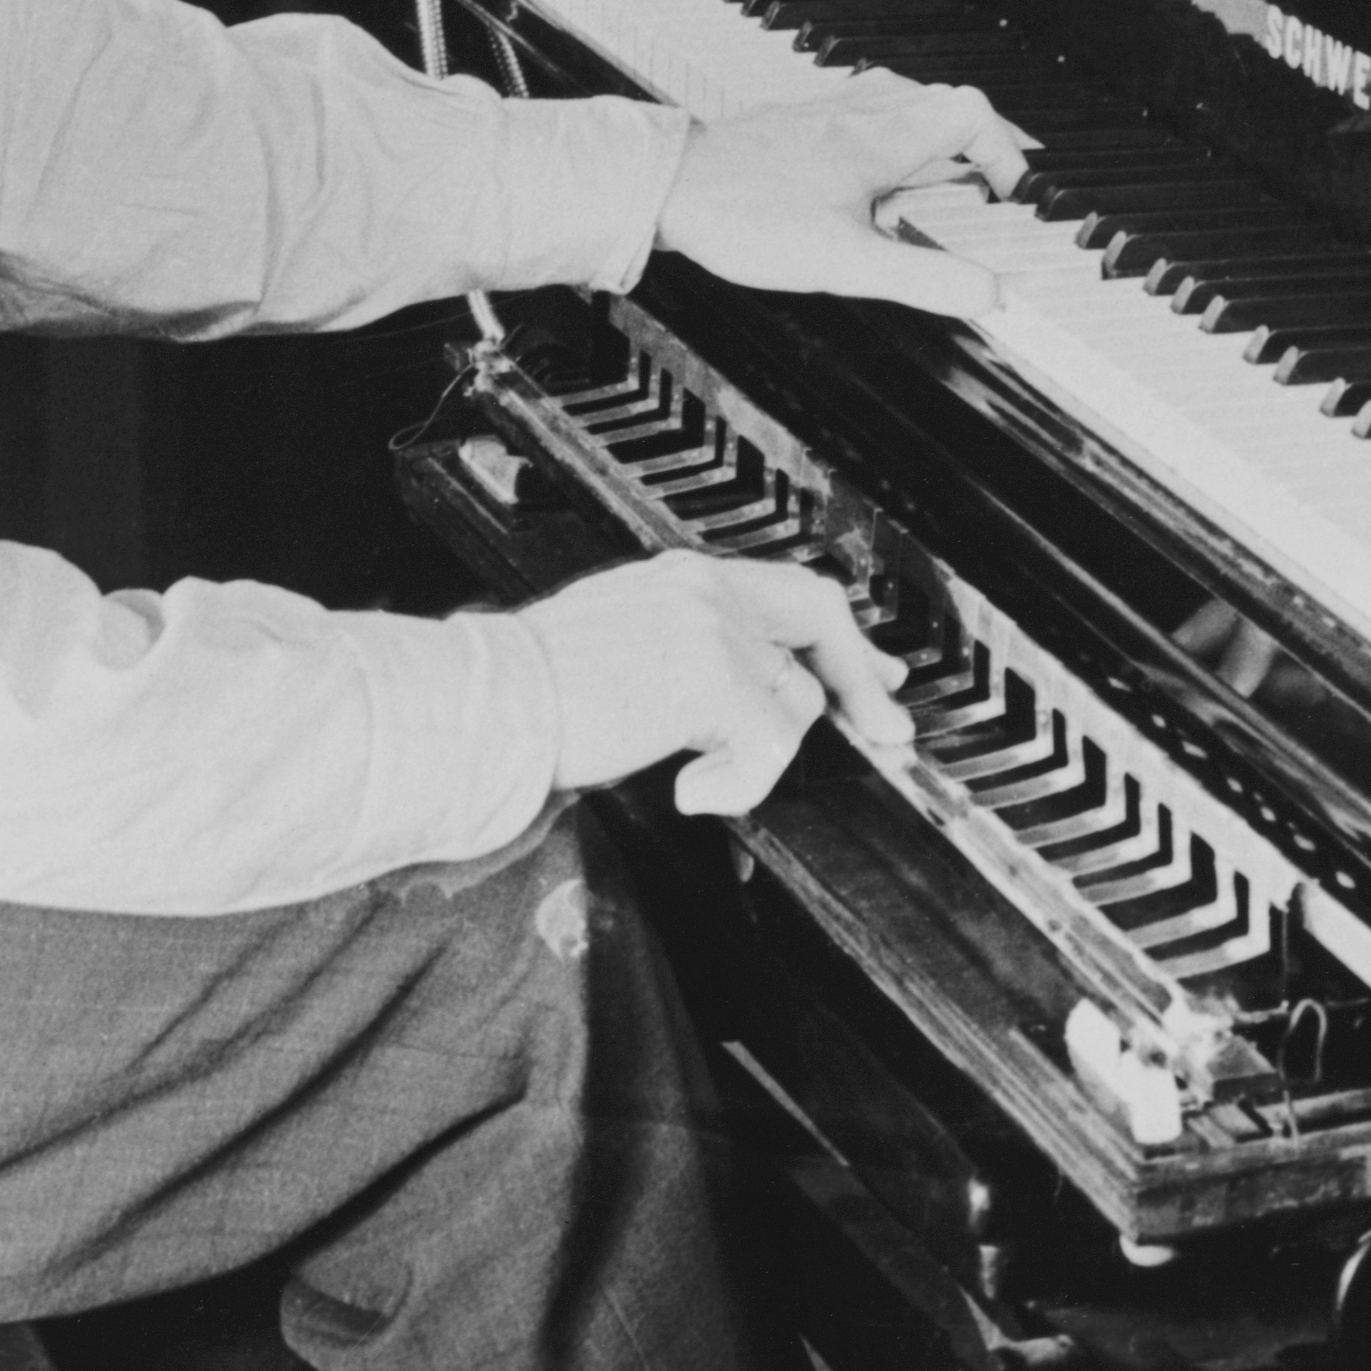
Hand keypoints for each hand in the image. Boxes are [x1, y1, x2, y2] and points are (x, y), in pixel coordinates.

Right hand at [522, 549, 916, 815]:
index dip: (841, 636)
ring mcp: (711, 628)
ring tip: (691, 776)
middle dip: (864, 677)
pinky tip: (689, 789)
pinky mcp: (711, 677)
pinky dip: (740, 786)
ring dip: (756, 758)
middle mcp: (702, 588)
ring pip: (793, 700)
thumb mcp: (621, 651)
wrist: (482, 711)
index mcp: (679, 581)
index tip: (876, 672)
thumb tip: (753, 695)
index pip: (786, 591)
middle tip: (888, 728)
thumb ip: (689, 654)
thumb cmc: (529, 700)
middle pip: (821, 614)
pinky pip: (771, 748)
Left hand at [654, 78, 1032, 317]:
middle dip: (980, 146)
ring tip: (942, 183)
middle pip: (947, 103)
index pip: (975, 114)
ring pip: (907, 104)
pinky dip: (892, 140)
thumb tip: (989, 293)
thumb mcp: (846, 262)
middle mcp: (862, 111)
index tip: (1012, 194)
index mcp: (885, 136)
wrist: (668, 185)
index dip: (1007, 152)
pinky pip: (868, 114)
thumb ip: (924, 278)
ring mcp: (829, 110)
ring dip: (935, 140)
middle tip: (993, 186)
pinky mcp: (801, 121)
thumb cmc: (746, 216)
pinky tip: (873, 181)